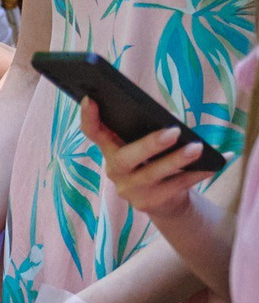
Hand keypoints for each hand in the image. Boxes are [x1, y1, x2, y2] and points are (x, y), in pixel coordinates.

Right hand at [79, 99, 210, 225]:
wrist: (165, 201)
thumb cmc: (155, 162)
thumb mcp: (147, 146)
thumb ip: (148, 132)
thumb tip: (171, 122)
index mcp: (111, 149)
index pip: (93, 133)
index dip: (88, 117)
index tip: (91, 98)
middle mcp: (115, 170)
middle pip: (125, 158)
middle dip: (149, 145)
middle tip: (174, 131)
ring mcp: (130, 189)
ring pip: (152, 174)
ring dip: (177, 160)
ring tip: (197, 148)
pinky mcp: (149, 203)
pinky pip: (176, 186)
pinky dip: (196, 174)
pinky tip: (212, 165)